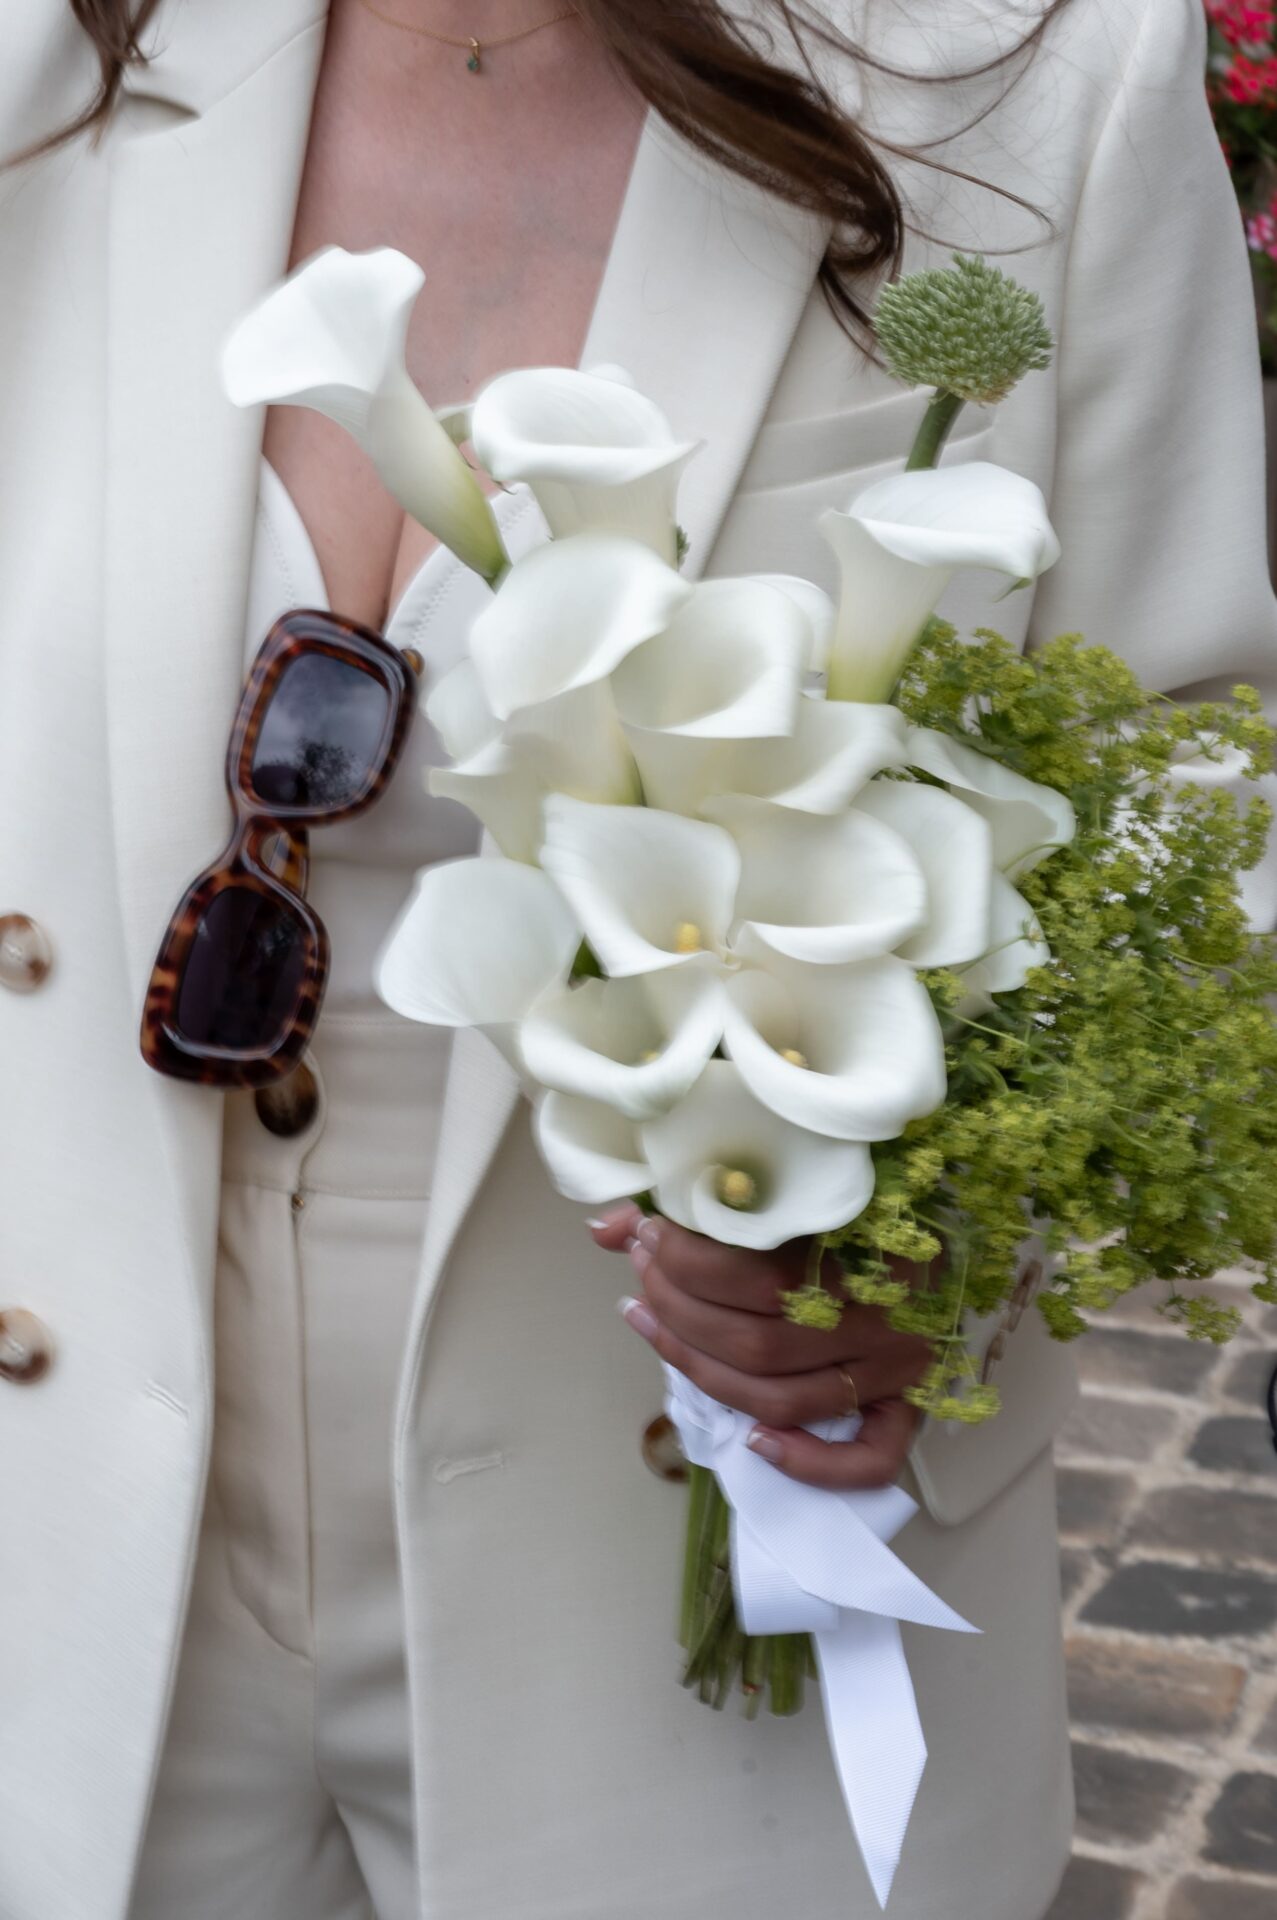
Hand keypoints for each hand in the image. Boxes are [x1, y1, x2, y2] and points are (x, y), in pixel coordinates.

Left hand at [590, 1204, 930, 1491]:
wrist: (950, 1220)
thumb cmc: (869, 1197)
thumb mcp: (800, 1187)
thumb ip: (701, 1207)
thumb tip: (605, 1227)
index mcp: (868, 1248)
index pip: (756, 1273)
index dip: (685, 1262)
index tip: (648, 1235)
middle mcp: (883, 1315)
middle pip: (756, 1341)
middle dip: (678, 1311)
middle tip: (642, 1275)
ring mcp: (897, 1367)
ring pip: (781, 1398)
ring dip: (699, 1370)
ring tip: (650, 1323)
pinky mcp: (910, 1407)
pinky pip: (867, 1459)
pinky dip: (808, 1463)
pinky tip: (752, 1443)